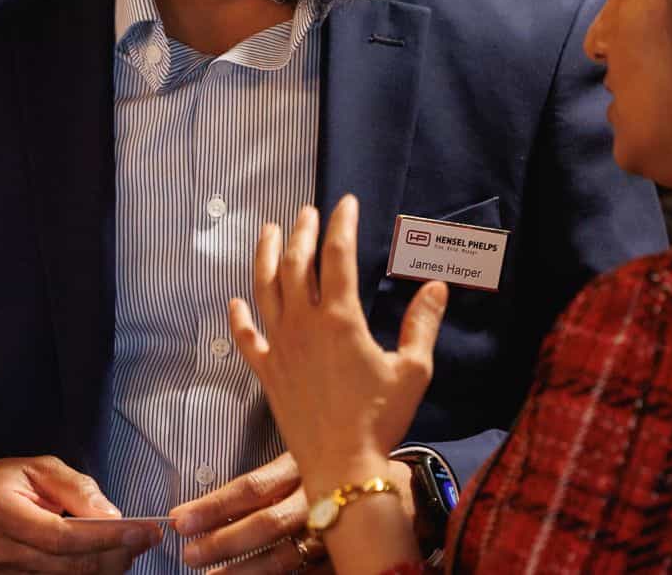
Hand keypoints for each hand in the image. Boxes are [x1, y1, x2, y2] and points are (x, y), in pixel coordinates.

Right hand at [0, 456, 160, 572]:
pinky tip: (103, 564)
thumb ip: (76, 489)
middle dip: (113, 556)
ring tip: (127, 551)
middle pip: (66, 566)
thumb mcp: (39, 468)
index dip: (105, 537)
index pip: (61, 535)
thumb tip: (112, 516)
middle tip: (143, 541)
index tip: (141, 530)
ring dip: (103, 570)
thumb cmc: (4, 482)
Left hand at [170, 452, 411, 572]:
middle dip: (223, 542)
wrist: (403, 490)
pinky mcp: (344, 558)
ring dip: (245, 571)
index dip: (213, 506)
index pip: (252, 488)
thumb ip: (268, 477)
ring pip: (285, 558)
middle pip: (266, 524)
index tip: (179, 519)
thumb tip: (214, 501)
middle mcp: (318, 498)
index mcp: (302, 467)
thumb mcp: (305, 457)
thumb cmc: (341, 467)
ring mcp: (333, 533)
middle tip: (189, 554)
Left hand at [229, 196, 447, 499]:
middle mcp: (304, 325)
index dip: (341, 224)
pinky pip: (247, 338)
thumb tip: (436, 287)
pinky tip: (234, 302)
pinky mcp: (267, 372)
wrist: (343, 467)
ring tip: (269, 232)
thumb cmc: (381, 420)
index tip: (345, 204)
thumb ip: (421, 324)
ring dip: (266, 257)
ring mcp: (281, 347)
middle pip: (296, 264)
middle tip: (306, 213)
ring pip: (265, 289)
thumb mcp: (412, 371)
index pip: (338, 255)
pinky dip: (238, 317)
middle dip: (301, 232)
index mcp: (340, 319)